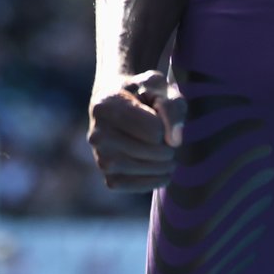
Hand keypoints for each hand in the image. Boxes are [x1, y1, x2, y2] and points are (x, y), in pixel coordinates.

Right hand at [88, 70, 186, 191]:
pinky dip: (153, 181)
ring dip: (163, 166)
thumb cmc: (144, 92)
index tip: (161, 116)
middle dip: (167, 147)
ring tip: (170, 156)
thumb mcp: (161, 87)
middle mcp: (97, 134)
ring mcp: (100, 158)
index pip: (152, 128)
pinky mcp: (108, 177)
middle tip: (170, 140)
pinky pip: (133, 186)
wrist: (121, 103)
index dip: (166, 124)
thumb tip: (175, 141)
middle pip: (146, 150)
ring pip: (139, 169)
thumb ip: (172, 107)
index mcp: (107, 105)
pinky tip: (164, 172)